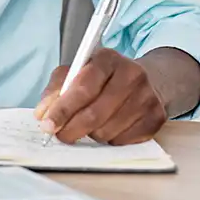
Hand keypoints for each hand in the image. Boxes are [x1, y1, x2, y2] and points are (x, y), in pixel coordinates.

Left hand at [34, 48, 167, 144]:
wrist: (147, 80)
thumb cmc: (103, 78)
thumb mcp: (76, 73)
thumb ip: (56, 90)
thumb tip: (43, 114)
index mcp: (107, 58)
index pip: (82, 88)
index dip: (62, 110)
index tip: (47, 125)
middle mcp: (132, 74)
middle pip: (95, 113)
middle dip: (72, 128)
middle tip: (60, 135)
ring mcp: (147, 97)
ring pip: (107, 130)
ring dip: (91, 134)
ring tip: (89, 124)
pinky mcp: (157, 117)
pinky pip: (123, 141)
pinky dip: (109, 139)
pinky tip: (109, 127)